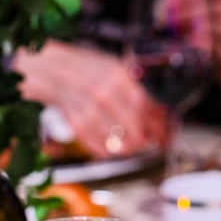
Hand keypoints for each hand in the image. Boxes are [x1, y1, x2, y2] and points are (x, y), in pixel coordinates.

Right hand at [13, 40, 167, 158]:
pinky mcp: (78, 126)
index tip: (165, 133)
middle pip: (134, 127)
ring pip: (118, 141)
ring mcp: (90, 112)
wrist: (55, 73)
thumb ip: (135, 89)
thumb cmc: (86, 69)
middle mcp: (104, 95)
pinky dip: (108, 151)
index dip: (157, 123)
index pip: (144, 106)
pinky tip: (113, 149)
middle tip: (150, 142)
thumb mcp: (115, 69)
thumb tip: (156, 112)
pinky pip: (99, 147)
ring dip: (128, 147)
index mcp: (117, 77)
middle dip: (145, 139)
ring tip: (133, 147)